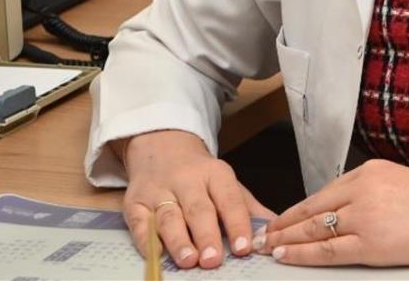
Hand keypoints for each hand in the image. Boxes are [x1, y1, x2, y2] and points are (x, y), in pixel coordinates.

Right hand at [119, 129, 275, 269]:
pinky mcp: (134, 202)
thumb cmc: (199, 175)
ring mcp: (158, 191)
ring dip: (178, 240)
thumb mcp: (227, 183)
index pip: (229, 199)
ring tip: (189, 260)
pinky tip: (157, 254)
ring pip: (169, 217)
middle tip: (214, 260)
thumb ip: (249, 208)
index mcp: (215, 174)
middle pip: (198, 209)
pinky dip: (147, 240)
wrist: (161, 146)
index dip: (237, 224)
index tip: (245, 248)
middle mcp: (186, 180)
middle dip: (207, 236)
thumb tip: (274, 229)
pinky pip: (139, 223)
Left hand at [263, 159, 408, 266]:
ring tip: (268, 248)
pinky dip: (302, 254)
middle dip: (283, 224)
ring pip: (313, 229)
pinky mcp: (371, 243)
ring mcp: (365, 216)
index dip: (296, 209)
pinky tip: (286, 256)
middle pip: (311, 210)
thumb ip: (370, 193)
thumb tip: (342, 213)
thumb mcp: (399, 184)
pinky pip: (327, 250)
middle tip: (263, 236)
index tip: (279, 220)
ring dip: (286, 240)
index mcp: (369, 172)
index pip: (322, 193)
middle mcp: (362, 189)